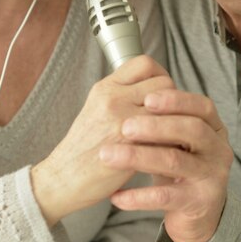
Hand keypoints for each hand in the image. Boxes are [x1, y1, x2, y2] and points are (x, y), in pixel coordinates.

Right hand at [30, 56, 174, 226]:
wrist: (64, 178)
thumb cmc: (84, 146)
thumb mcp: (96, 108)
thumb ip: (122, 94)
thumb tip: (155, 88)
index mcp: (106, 87)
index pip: (144, 63)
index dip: (159, 74)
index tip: (162, 91)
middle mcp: (113, 98)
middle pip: (164, 83)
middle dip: (173, 100)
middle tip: (170, 117)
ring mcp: (122, 121)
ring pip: (170, 110)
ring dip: (176, 123)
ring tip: (172, 135)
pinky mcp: (131, 146)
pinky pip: (166, 137)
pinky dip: (172, 145)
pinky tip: (167, 152)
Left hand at [99, 89, 232, 241]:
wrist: (196, 213)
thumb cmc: (179, 164)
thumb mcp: (176, 139)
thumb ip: (164, 118)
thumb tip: (135, 91)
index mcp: (214, 127)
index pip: (202, 106)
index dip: (176, 100)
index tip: (147, 98)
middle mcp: (218, 149)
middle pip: (192, 129)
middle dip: (156, 125)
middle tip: (125, 126)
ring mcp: (212, 177)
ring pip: (175, 161)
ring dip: (139, 157)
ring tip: (109, 155)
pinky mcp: (200, 202)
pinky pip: (166, 197)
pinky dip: (139, 196)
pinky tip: (116, 195)